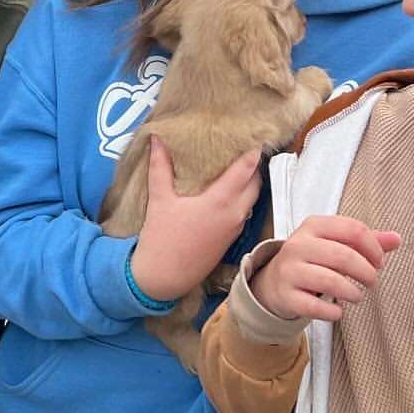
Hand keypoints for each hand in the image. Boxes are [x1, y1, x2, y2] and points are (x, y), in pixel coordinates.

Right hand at [128, 138, 263, 302]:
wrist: (164, 277)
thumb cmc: (161, 238)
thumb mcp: (159, 199)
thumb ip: (160, 167)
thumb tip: (157, 138)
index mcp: (221, 201)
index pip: (247, 169)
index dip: (253, 151)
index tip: (254, 135)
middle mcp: (234, 214)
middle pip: (256, 183)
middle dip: (254, 165)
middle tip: (246, 148)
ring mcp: (235, 228)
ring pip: (252, 199)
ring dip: (250, 183)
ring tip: (239, 166)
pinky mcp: (230, 239)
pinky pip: (245, 212)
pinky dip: (243, 198)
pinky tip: (229, 192)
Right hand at [252, 216, 401, 323]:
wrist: (274, 282)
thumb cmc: (313, 260)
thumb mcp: (336, 244)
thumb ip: (366, 240)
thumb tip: (396, 239)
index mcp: (314, 226)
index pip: (353, 229)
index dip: (373, 248)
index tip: (379, 262)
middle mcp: (298, 244)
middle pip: (343, 256)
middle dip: (366, 272)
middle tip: (372, 282)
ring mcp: (289, 270)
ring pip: (330, 281)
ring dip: (352, 292)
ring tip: (357, 296)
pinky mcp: (285, 295)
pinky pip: (314, 306)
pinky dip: (333, 312)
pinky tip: (338, 311)